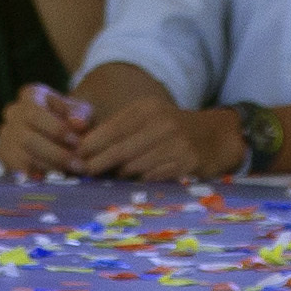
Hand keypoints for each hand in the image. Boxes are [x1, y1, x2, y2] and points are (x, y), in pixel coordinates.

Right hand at [0, 84, 90, 173]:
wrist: (68, 132)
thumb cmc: (75, 119)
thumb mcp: (83, 112)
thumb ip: (81, 115)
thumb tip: (77, 123)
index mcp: (30, 95)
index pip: (35, 114)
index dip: (55, 129)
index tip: (76, 142)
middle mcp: (13, 113)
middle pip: (27, 139)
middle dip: (55, 154)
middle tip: (77, 164)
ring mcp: (6, 134)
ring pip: (22, 156)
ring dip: (48, 167)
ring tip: (69, 173)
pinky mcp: (5, 155)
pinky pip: (16, 169)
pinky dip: (35, 175)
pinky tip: (52, 178)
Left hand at [74, 93, 231, 180]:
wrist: (214, 136)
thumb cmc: (170, 129)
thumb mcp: (147, 119)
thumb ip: (119, 130)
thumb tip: (84, 150)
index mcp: (146, 108)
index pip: (110, 129)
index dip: (90, 146)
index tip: (75, 158)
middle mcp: (160, 122)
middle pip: (119, 150)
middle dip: (98, 164)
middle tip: (84, 174)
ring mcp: (175, 142)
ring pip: (134, 166)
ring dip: (119, 175)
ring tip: (110, 178)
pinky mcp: (186, 161)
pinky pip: (153, 176)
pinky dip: (141, 180)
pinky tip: (136, 181)